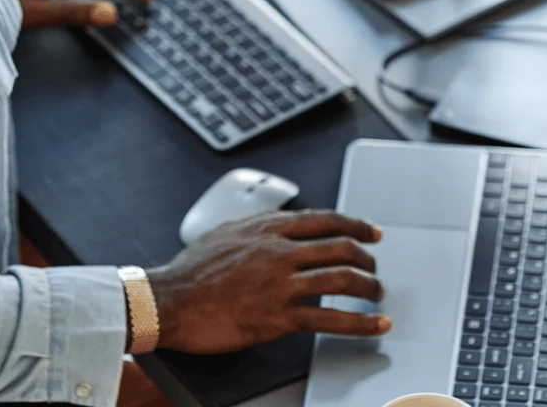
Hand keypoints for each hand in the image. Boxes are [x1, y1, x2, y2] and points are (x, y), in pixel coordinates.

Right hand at [146, 210, 390, 354]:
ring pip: (342, 280)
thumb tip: (275, 225)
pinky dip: (360, 323)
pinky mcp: (278, 316)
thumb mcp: (226, 232)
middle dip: (367, 259)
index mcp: (267, 228)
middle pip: (341, 247)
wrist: (169, 300)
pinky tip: (374, 325)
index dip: (357, 225)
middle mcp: (279, 251)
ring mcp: (280, 283)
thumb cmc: (191, 270)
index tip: (372, 233)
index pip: (325, 220)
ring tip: (377, 296)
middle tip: (374, 269)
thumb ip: (256, 227)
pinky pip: (330, 320)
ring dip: (369, 288)